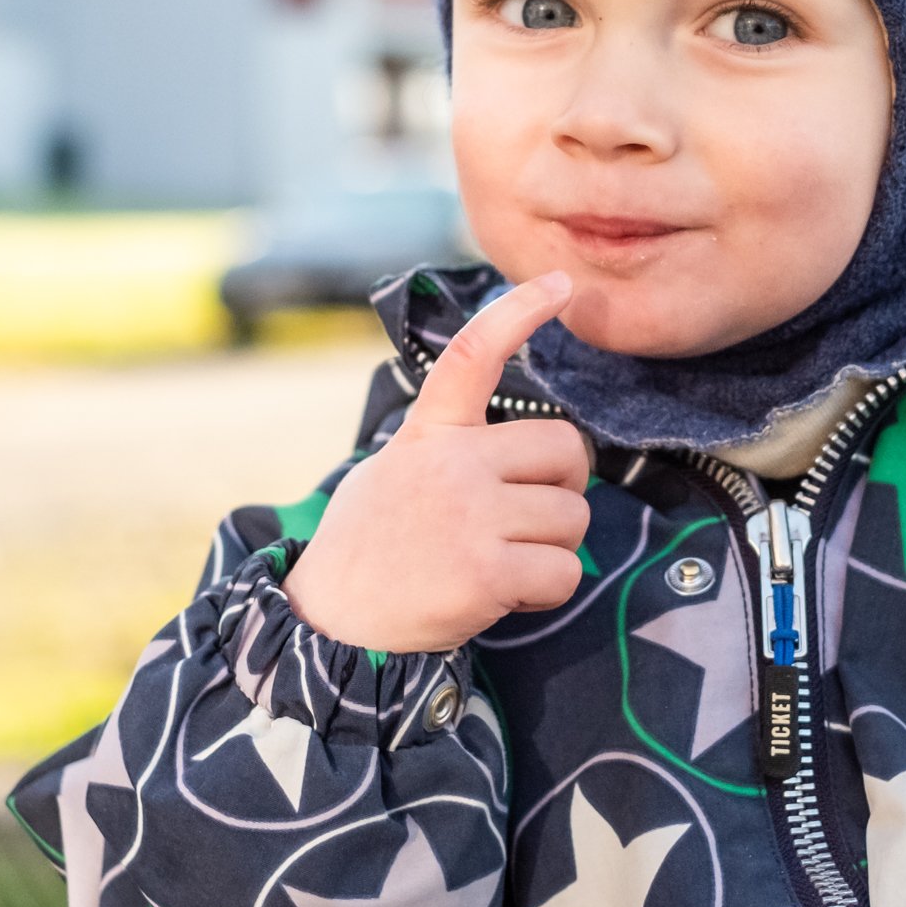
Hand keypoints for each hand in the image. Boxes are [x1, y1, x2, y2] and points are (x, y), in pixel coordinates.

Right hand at [282, 272, 593, 652]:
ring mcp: (470, 515)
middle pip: (566, 450)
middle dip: (564, 487)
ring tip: (500, 562)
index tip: (560, 284)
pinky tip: (503, 595)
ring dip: (552, 548)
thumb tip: (526, 448)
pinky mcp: (485, 571)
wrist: (332, 622)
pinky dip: (546, 591)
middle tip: (525, 517)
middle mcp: (452, 463)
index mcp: (430, 433)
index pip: (474, 354)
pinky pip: (563, 572)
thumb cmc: (373, 545)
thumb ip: (450, 446)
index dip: (520, 312)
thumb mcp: (394, 469)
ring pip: (574, 518)